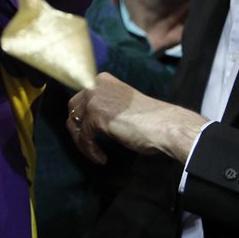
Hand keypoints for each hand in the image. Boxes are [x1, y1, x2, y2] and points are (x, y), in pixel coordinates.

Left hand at [67, 72, 207, 164]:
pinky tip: (101, 158)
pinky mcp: (96, 115)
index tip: (90, 134)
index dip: (82, 119)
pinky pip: (84, 138)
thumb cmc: (150, 119)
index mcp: (102, 80)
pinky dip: (90, 150)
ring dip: (83, 143)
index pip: (80, 100)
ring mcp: (94, 99)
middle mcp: (94, 85)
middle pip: (73, 110)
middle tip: (89, 145)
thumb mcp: (121, 105)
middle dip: (78, 130)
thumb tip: (87, 121)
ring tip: (96, 154)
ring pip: (75, 125)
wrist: (165, 125)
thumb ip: (103, 106)